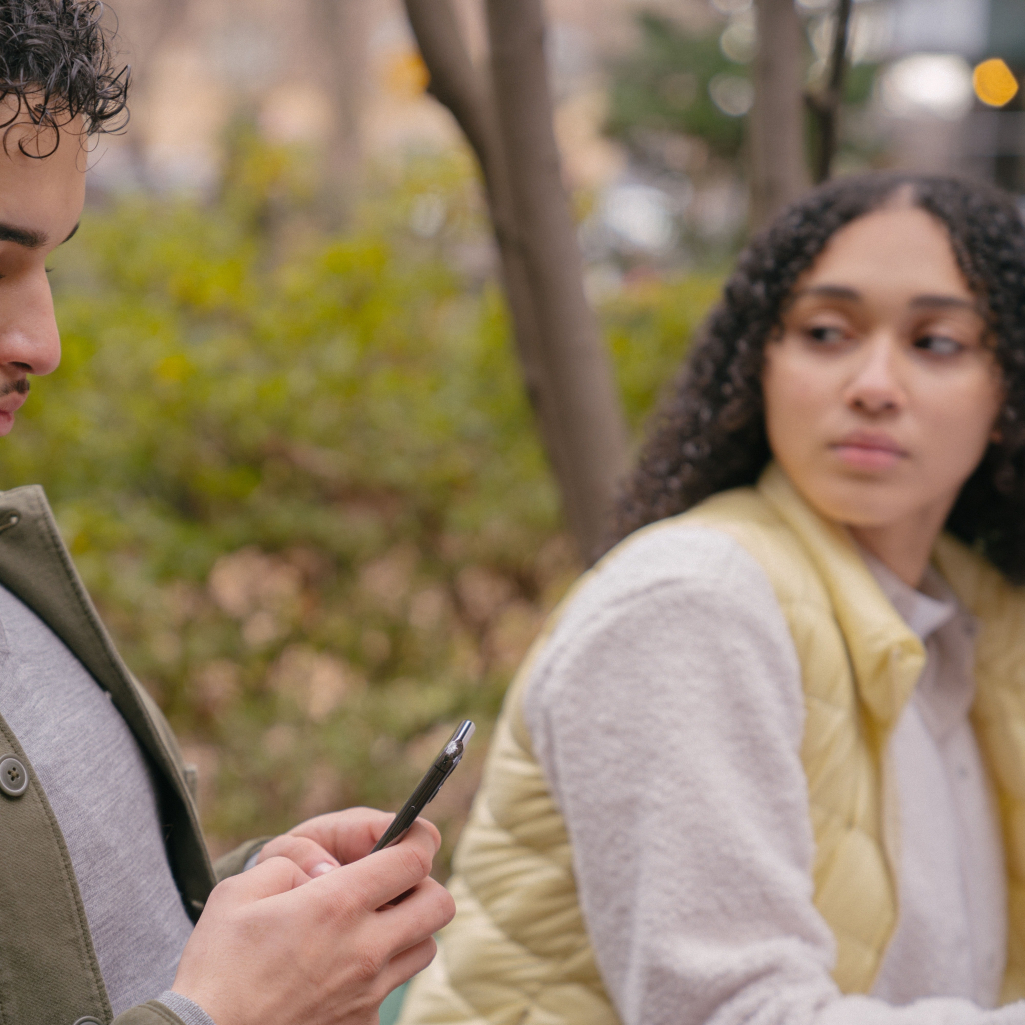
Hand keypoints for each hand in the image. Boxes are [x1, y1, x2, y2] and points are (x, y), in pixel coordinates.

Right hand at [172, 817, 454, 1024]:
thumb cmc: (218, 966)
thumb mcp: (240, 892)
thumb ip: (291, 863)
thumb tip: (325, 869)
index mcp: (337, 904)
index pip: (414, 860)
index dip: (418, 840)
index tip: (410, 836)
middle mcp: (365, 948)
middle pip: (439, 904)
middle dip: (423, 884)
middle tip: (392, 883)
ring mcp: (368, 992)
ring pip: (425, 948)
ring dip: (409, 929)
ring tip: (371, 925)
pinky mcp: (362, 1024)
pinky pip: (392, 988)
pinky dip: (380, 973)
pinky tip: (342, 970)